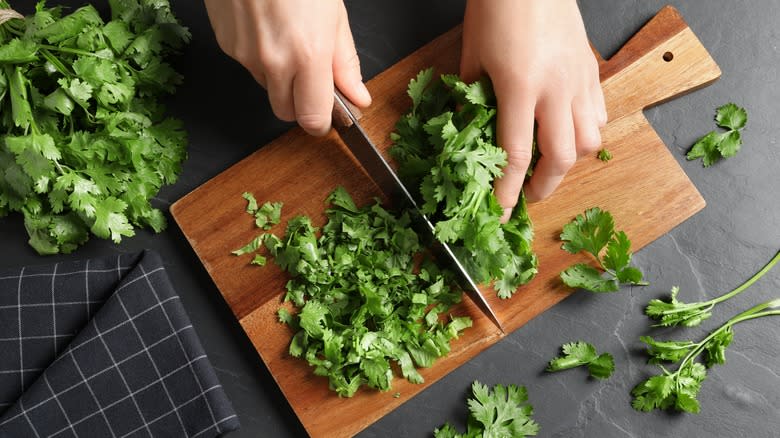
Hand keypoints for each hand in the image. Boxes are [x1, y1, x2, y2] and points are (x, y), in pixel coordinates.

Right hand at [204, 0, 371, 135]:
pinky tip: (267, 26)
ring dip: (279, 76)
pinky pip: (248, 64)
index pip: (311, 119)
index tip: (329, 114)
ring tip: (288, 35)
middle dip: (300, 102)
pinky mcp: (226, 44)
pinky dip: (259, 55)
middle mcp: (272, 62)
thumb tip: (357, 97)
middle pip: (285, 112)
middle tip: (311, 74)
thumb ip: (345, 62)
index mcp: (307, 55)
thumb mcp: (334, 14)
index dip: (322, 121)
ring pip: (266, 86)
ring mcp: (244, 55)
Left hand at [460, 0, 606, 220]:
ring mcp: (580, 79)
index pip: (517, 155)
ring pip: (590, 140)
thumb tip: (468, 131)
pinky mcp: (592, 69)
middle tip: (527, 196)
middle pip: (561, 157)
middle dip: (544, 187)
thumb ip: (470, 98)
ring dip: (569, 163)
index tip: (501, 213)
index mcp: (520, 86)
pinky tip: (568, 132)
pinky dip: (586, 133)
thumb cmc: (497, 8)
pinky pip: (599, 114)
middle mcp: (557, 88)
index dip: (508, 191)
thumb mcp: (471, 55)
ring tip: (549, 167)